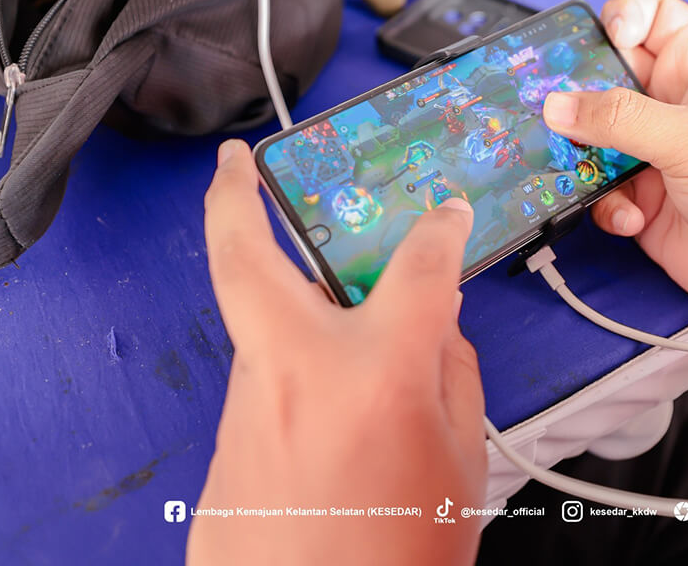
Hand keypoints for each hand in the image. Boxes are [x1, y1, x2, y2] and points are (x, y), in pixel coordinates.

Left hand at [187, 140, 485, 565]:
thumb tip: (431, 325)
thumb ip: (449, 374)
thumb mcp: (461, 462)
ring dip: (286, 303)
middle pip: (247, 256)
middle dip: (233, 197)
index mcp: (377, 372)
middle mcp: (299, 370)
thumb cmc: (399, 557)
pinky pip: (266, 384)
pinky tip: (330, 408)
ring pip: (262, 327)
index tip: (445, 213)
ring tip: (335, 316)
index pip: (417, 266)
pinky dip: (296, 373)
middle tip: (232, 162)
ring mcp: (250, 406)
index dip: (439, 229)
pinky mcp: (226, 446)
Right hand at [542, 0, 687, 325]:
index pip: (652, 17)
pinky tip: (632, 218)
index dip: (622, 18)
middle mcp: (674, 105)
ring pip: (594, 138)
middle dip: (579, 96)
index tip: (599, 43)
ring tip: (584, 172)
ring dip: (583, 157)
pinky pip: (601, 190)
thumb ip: (618, 118)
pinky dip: (606, 204)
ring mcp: (656, 153)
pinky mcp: (645, 199)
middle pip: (607, 79)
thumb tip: (557, 105)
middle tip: (555, 111)